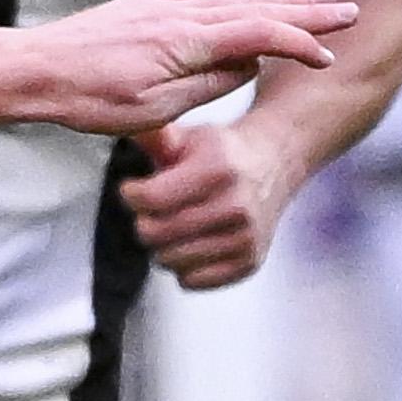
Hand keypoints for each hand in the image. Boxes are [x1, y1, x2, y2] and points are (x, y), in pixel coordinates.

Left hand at [0, 0, 354, 137]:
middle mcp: (180, 14)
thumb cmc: (89, 98)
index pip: (260, 33)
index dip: (299, 43)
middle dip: (305, 8)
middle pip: (256, 6)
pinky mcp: (149, 6)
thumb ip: (209, 82)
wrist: (35, 69)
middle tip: (347, 8)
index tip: (328, 58)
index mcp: (187, 41)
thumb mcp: (155, 108)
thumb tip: (250, 64)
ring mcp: (164, 5)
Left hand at [121, 117, 296, 288]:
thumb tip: (128, 119)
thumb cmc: (223, 152)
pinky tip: (194, 243)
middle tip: (155, 210)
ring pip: (169, 260)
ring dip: (163, 245)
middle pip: (155, 233)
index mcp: (218, 169)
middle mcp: (236, 206)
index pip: (151, 198)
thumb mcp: (191, 136)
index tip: (134, 189)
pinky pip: (191, 281)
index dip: (132, 195)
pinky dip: (184, 267)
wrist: (273, 166)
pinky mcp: (249, 262)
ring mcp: (245, 238)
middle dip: (145, 221)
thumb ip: (156, 136)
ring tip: (176, 225)